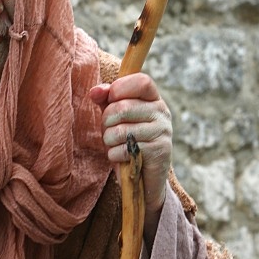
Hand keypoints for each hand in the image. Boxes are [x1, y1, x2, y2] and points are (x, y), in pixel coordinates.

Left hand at [89, 73, 171, 213]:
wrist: (143, 177)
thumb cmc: (127, 142)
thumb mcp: (115, 118)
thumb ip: (106, 100)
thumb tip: (95, 91)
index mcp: (153, 99)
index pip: (142, 81)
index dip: (121, 88)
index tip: (110, 98)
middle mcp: (162, 112)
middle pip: (124, 107)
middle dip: (107, 121)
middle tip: (109, 131)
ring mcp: (163, 132)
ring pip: (121, 130)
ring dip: (109, 140)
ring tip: (115, 144)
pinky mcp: (160, 151)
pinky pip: (125, 149)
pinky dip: (115, 155)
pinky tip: (121, 157)